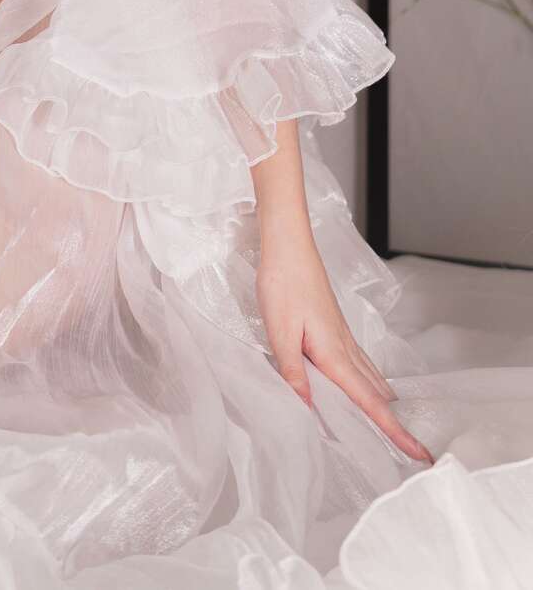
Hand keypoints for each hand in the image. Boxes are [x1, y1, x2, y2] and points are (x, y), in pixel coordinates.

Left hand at [256, 237, 432, 465]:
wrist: (288, 246)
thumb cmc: (282, 284)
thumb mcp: (280, 331)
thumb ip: (293, 372)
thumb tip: (308, 410)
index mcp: (335, 354)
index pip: (369, 401)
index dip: (393, 430)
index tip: (419, 453)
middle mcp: (346, 348)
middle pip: (377, 394)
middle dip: (396, 424)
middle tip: (416, 453)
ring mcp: (344, 336)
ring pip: (371, 377)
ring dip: (385, 404)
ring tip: (397, 429)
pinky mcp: (336, 327)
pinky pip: (360, 363)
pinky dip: (371, 382)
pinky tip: (369, 385)